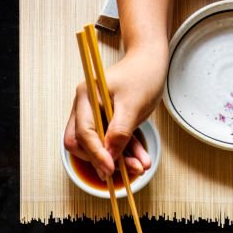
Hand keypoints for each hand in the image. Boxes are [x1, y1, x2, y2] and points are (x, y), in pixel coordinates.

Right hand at [64, 50, 168, 179]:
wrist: (151, 61)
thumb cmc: (142, 74)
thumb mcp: (133, 104)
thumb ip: (120, 131)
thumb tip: (110, 156)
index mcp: (86, 97)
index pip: (83, 133)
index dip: (96, 153)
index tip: (110, 168)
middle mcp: (85, 107)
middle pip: (82, 143)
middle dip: (102, 159)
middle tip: (123, 171)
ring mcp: (95, 114)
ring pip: (98, 145)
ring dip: (118, 159)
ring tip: (140, 166)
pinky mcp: (107, 120)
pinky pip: (112, 141)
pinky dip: (126, 151)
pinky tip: (140, 159)